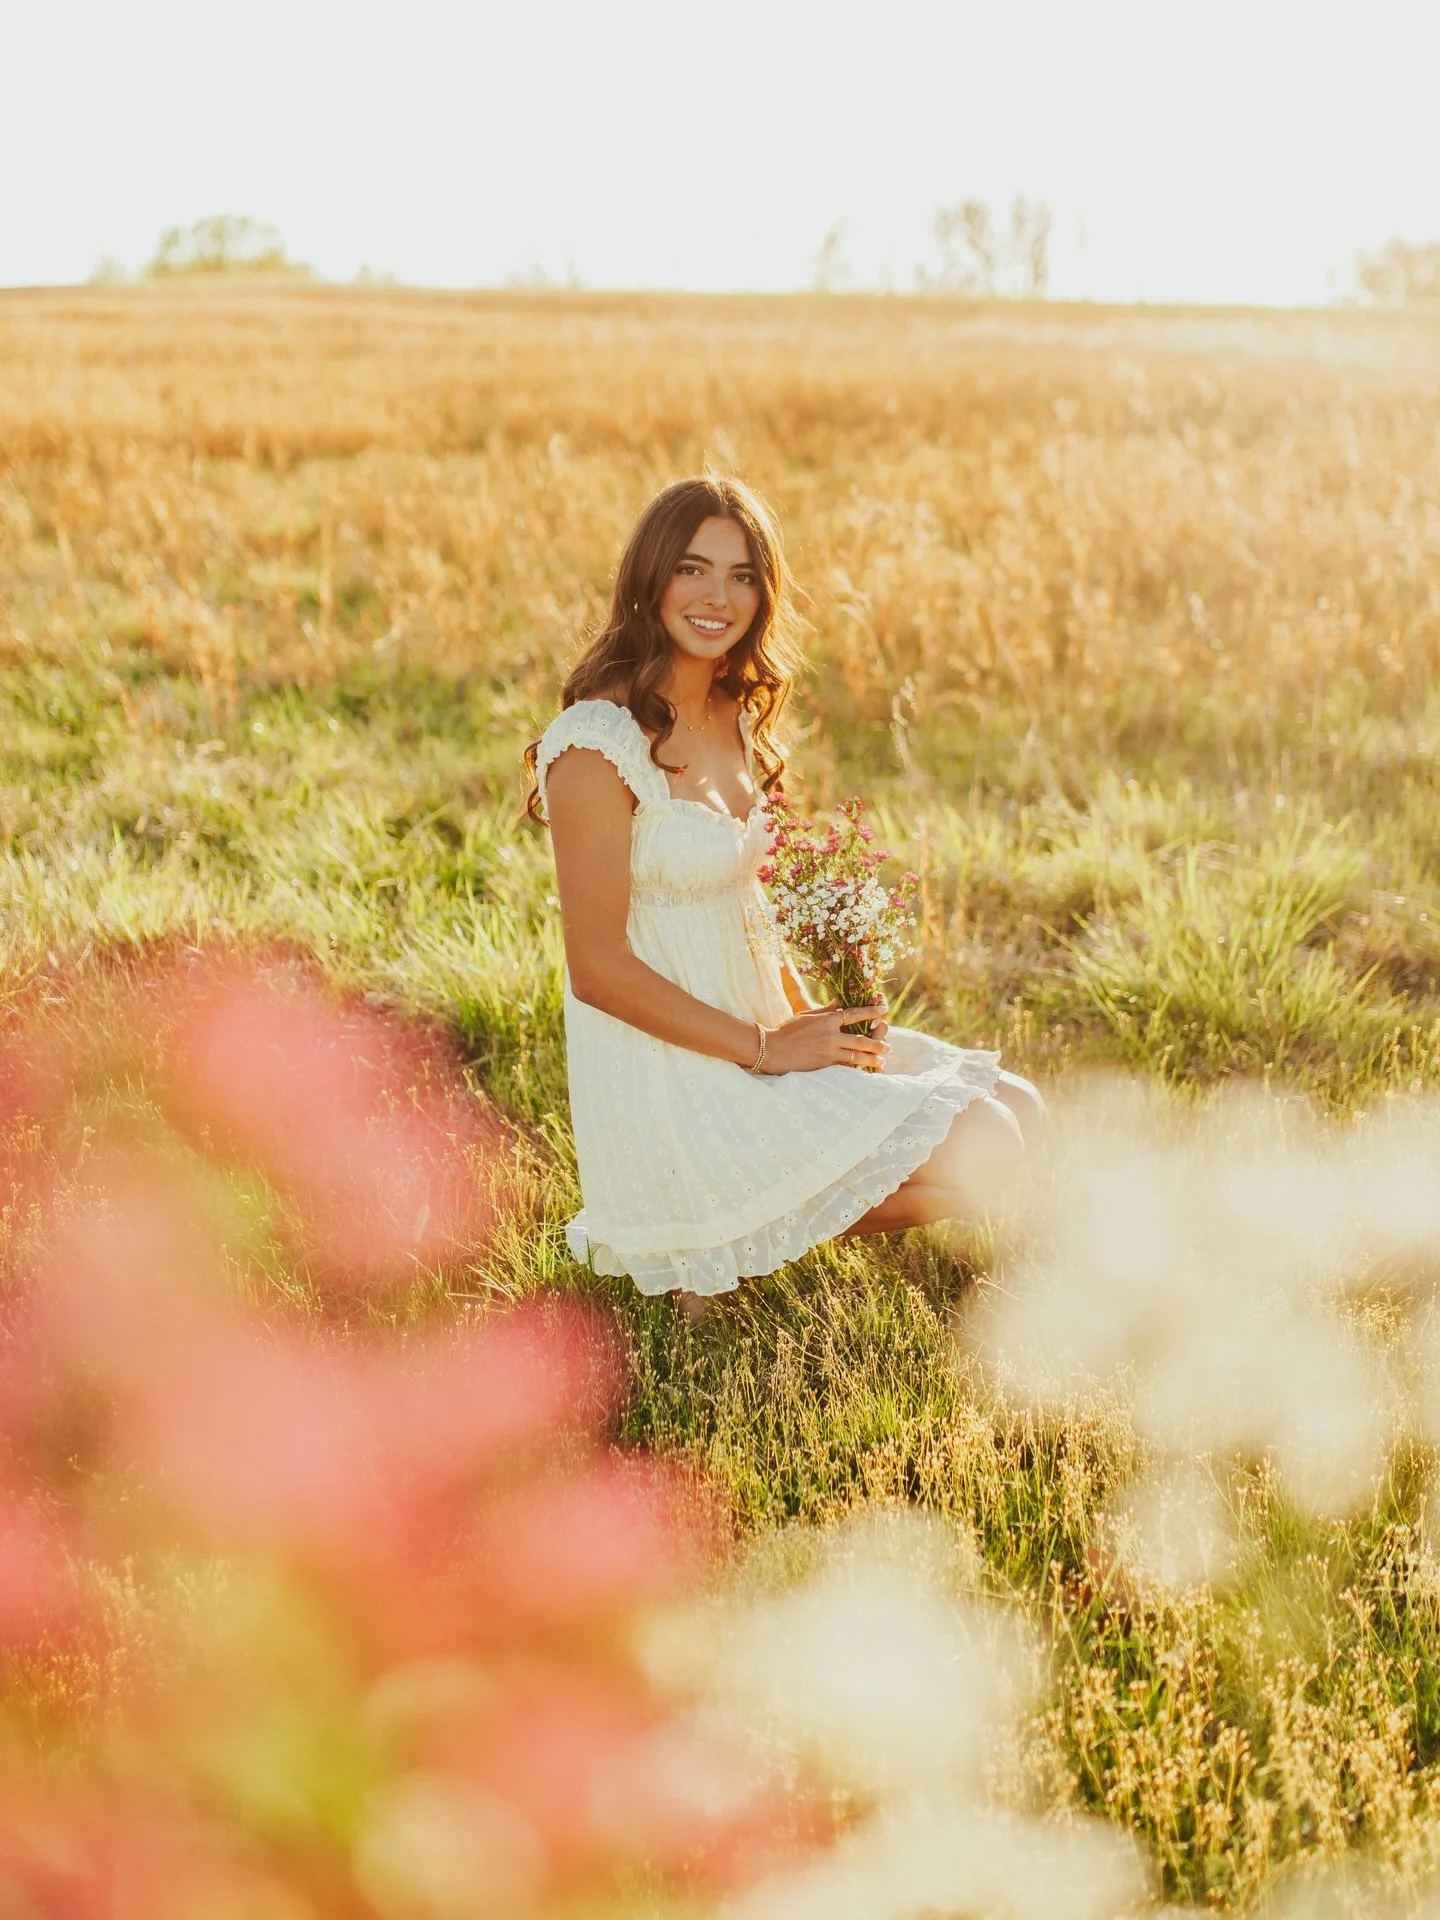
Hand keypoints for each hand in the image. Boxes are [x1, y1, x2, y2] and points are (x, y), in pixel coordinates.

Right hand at [759, 1004, 889, 1073]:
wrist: (773, 1049)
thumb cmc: (788, 1030)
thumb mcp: (807, 1014)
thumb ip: (826, 1009)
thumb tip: (840, 1001)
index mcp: (827, 1020)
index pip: (854, 1014)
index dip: (871, 1011)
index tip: (884, 1010)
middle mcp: (831, 1035)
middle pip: (861, 1039)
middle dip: (877, 1043)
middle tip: (888, 1047)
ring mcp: (829, 1052)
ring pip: (856, 1055)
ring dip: (872, 1058)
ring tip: (882, 1061)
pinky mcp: (824, 1065)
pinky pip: (845, 1067)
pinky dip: (857, 1068)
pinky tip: (865, 1071)